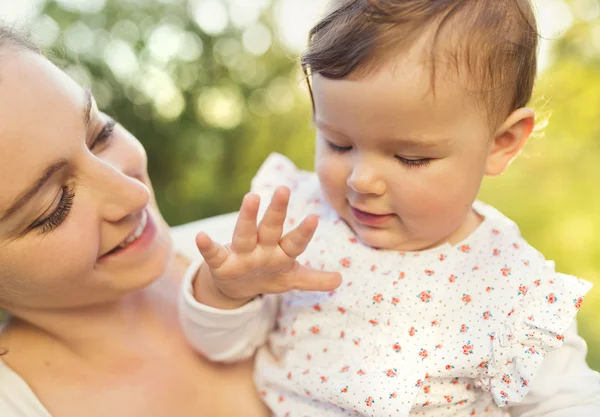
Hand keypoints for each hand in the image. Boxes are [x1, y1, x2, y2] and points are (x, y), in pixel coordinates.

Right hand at [193, 186, 342, 308]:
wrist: (236, 285)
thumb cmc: (267, 274)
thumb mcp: (290, 279)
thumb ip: (313, 279)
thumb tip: (341, 280)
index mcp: (281, 252)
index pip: (294, 241)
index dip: (304, 232)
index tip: (314, 217)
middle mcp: (262, 248)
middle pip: (271, 228)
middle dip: (277, 211)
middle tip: (284, 189)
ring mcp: (241, 253)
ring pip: (244, 233)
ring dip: (247, 217)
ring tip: (250, 197)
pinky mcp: (221, 262)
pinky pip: (213, 253)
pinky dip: (206, 246)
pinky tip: (200, 236)